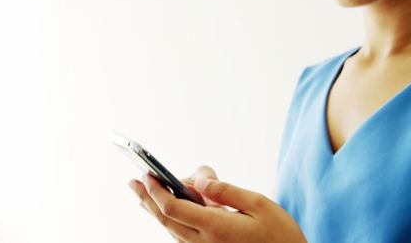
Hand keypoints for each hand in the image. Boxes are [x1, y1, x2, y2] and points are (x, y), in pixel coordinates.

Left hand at [129, 166, 306, 242]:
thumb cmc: (279, 233)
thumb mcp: (258, 204)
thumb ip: (226, 190)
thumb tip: (199, 179)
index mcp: (217, 228)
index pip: (175, 208)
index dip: (157, 191)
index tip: (147, 175)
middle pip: (166, 220)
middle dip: (147, 199)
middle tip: (132, 182)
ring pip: (172, 230)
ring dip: (156, 210)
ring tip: (143, 193)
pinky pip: (183, 236)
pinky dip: (172, 220)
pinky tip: (167, 210)